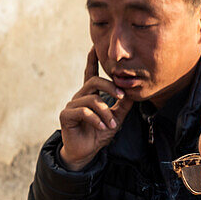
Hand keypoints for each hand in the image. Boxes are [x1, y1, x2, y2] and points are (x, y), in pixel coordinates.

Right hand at [58, 51, 134, 169]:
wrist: (85, 152)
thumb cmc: (98, 134)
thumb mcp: (116, 117)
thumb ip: (123, 104)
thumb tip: (134, 90)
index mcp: (90, 95)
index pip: (90, 74)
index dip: (91, 60)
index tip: (94, 47)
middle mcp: (79, 97)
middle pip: (94, 81)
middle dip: (110, 87)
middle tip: (122, 96)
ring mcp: (71, 105)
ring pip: (92, 99)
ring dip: (105, 112)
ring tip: (112, 124)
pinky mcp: (66, 115)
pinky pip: (84, 112)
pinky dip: (96, 119)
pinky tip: (101, 126)